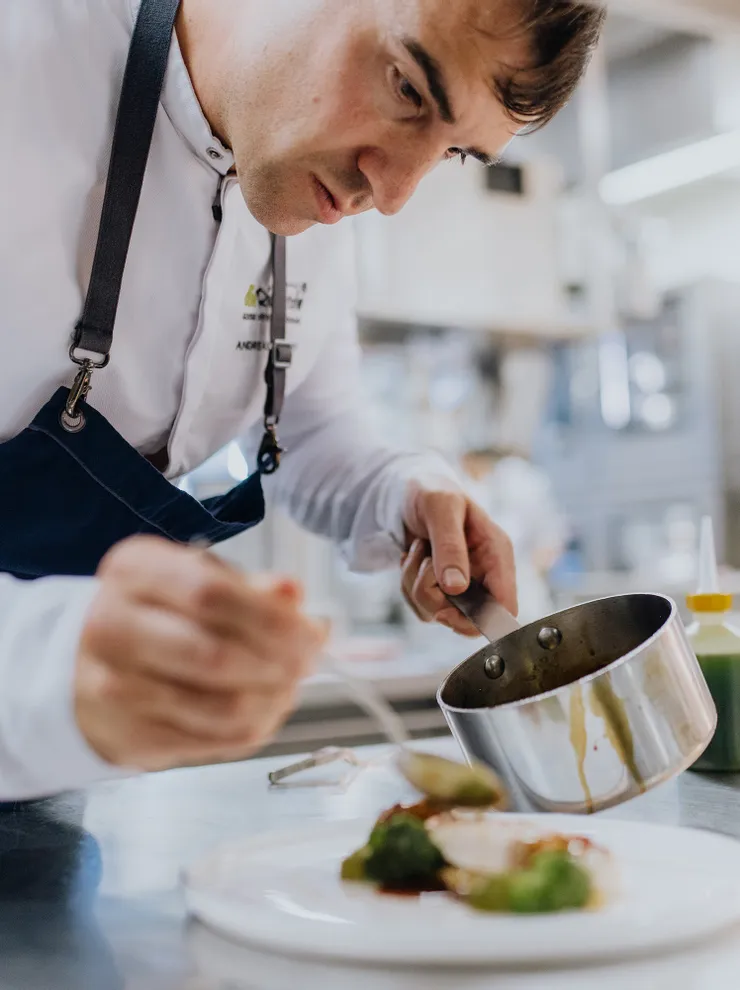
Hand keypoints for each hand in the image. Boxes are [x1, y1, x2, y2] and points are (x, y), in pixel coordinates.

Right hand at [75, 537, 327, 771]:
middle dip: (279, 664)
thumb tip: (293, 592)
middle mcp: (112, 626)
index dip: (273, 618)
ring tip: (290, 687)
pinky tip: (265, 711)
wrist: (88, 665)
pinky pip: (213, 742)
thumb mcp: (197, 580)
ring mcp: (114, 688)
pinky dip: (254, 728)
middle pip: (215, 655)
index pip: (211, 594)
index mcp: (134, 570)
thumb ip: (249, 587)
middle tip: (308, 663)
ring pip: (220, 708)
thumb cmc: (159, 614)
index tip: (312, 631)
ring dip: (273, 701)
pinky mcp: (130, 736)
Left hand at [401, 487, 517, 636]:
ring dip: (416, 584)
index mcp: (496, 554)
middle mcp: (483, 574)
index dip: (481, 619)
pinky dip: (408, 584)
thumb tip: (457, 587)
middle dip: (436, 598)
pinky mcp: (440, 589)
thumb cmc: (432, 491)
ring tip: (418, 550)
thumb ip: (450, 546)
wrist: (406, 491)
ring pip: (437, 613)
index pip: (506, 606)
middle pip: (468, 620)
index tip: (447, 608)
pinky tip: (412, 558)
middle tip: (425, 567)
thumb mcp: (442, 507)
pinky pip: (420, 606)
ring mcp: (461, 584)